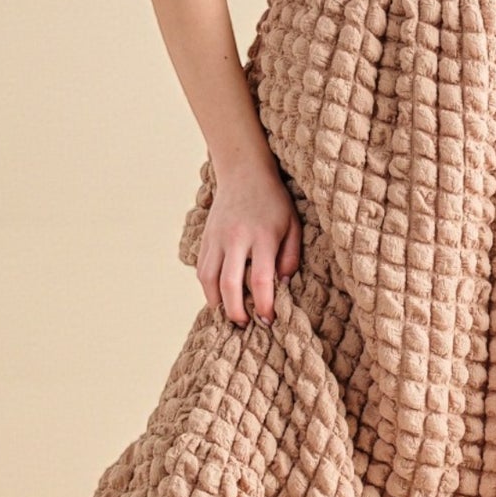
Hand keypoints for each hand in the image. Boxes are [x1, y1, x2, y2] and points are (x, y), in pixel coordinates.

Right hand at [195, 154, 302, 326]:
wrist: (244, 172)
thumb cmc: (274, 201)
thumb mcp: (293, 225)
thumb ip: (290, 257)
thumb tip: (283, 286)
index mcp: (263, 236)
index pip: (261, 279)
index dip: (264, 305)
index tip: (268, 319)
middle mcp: (236, 238)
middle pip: (229, 284)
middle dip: (236, 311)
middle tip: (245, 324)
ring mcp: (217, 237)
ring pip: (208, 279)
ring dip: (217, 303)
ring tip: (229, 314)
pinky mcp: (206, 237)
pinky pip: (202, 269)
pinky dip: (208, 287)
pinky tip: (219, 296)